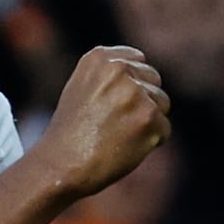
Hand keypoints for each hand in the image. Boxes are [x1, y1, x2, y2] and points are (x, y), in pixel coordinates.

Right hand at [30, 42, 171, 199]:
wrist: (60, 166)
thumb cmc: (69, 134)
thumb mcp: (81, 89)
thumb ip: (110, 77)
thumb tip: (145, 80)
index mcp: (100, 58)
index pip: (138, 61)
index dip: (130, 86)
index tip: (112, 105)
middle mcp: (119, 69)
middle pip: (154, 80)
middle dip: (143, 102)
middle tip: (114, 124)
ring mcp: (135, 92)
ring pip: (162, 104)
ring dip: (147, 123)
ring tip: (118, 136)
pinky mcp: (148, 116)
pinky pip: (164, 129)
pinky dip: (150, 143)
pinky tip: (125, 148)